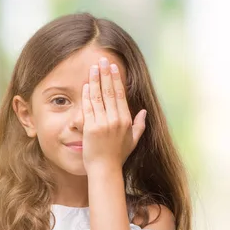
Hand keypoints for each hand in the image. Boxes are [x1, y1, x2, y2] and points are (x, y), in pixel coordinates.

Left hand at [81, 57, 146, 172]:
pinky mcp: (91, 128)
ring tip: (93, 68)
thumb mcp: (133, 141)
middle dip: (105, 74)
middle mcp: (116, 120)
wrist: (105, 170)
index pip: (120, 95)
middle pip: (110, 92)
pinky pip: (88, 108)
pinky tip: (86, 85)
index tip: (113, 67)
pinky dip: (87, 95)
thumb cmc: (118, 157)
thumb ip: (140, 125)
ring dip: (95, 80)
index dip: (116, 79)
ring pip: (99, 97)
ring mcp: (103, 123)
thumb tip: (143, 111)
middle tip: (102, 60)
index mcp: (126, 120)